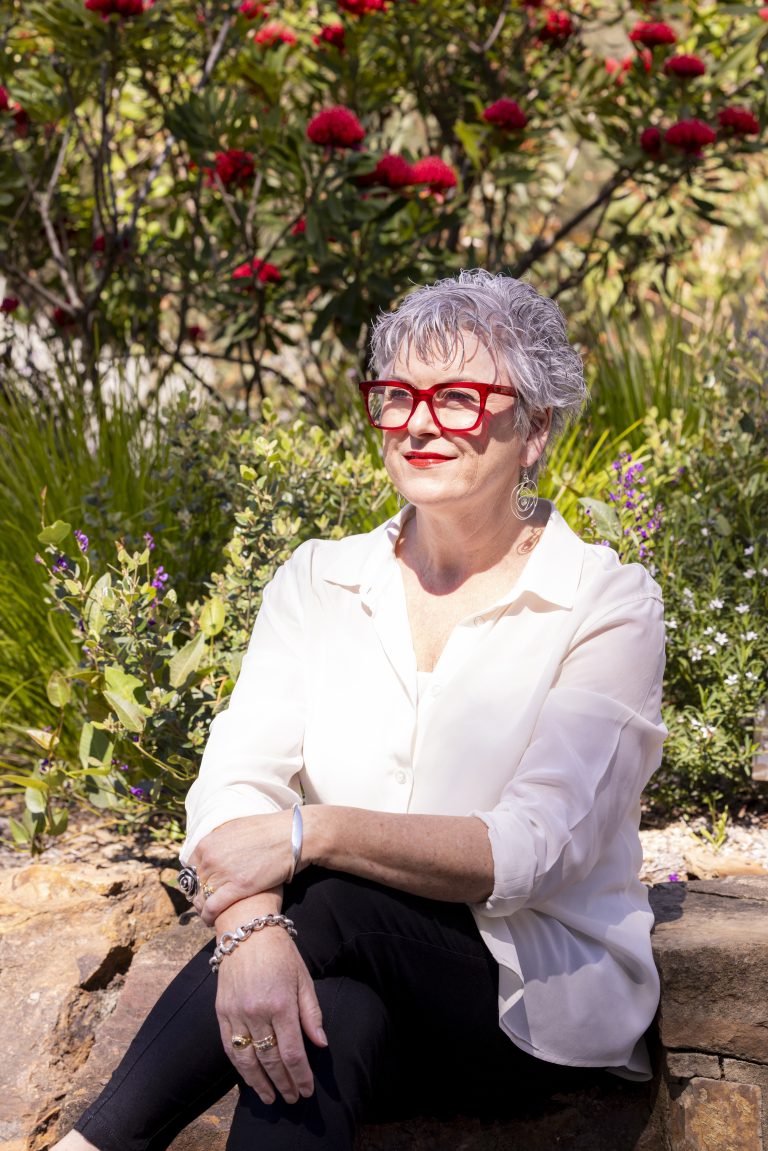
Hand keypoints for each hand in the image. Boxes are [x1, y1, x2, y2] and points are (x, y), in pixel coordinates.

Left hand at [192, 811, 296, 925]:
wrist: (291, 836)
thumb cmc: (267, 831)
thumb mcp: (234, 830)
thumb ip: (218, 842)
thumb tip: (211, 852)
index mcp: (207, 843)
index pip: (189, 869)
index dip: (195, 881)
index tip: (202, 887)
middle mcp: (210, 858)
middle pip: (195, 885)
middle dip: (199, 896)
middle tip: (206, 903)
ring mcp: (223, 873)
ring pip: (201, 899)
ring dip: (203, 908)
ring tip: (210, 913)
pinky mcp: (238, 888)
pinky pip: (212, 908)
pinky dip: (209, 916)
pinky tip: (212, 921)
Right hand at [215, 918, 326, 1104]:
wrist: (246, 930)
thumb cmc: (281, 953)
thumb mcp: (304, 978)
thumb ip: (311, 1013)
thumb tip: (321, 1044)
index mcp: (281, 1003)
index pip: (292, 1052)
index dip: (301, 1075)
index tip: (308, 1090)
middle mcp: (256, 1011)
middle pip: (270, 1060)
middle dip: (284, 1083)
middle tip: (294, 1098)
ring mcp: (235, 1013)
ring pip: (247, 1060)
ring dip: (260, 1083)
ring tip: (271, 1099)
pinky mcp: (221, 1012)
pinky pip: (229, 1047)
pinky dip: (239, 1068)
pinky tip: (249, 1079)